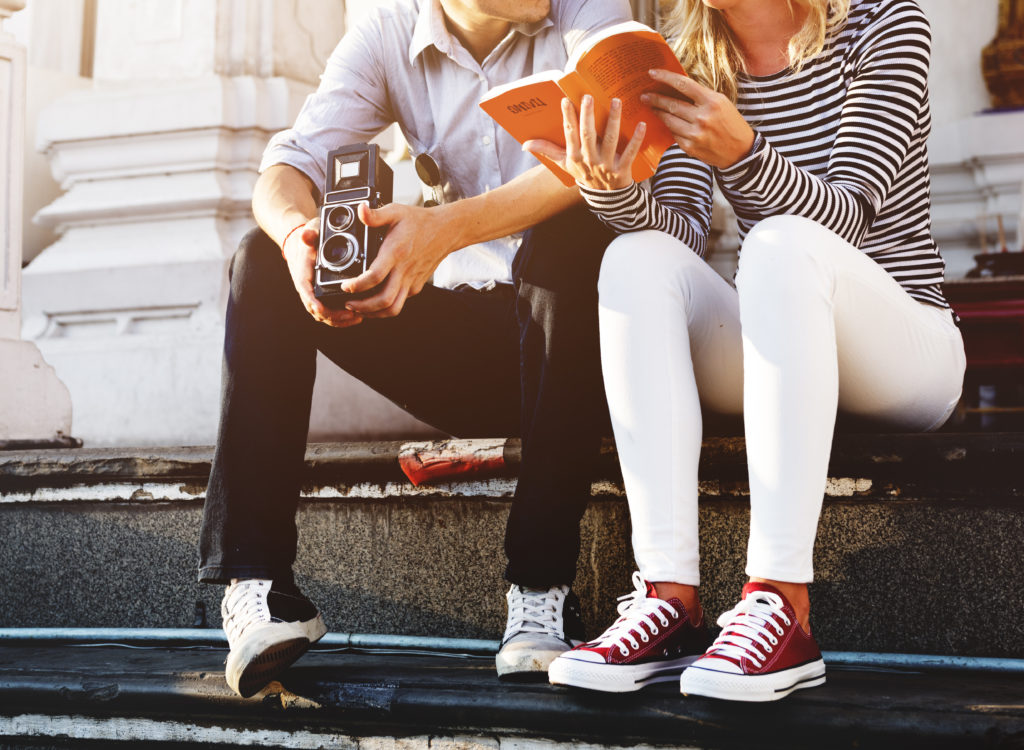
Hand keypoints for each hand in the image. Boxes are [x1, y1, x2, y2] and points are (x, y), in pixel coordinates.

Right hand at [281, 216, 363, 327]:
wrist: (304, 246)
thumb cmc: (310, 240)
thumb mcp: (310, 233)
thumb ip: (309, 234)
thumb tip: (306, 235)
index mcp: (302, 274)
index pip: (305, 290)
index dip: (312, 300)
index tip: (320, 307)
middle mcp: (307, 289)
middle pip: (316, 309)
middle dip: (333, 315)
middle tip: (352, 314)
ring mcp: (314, 296)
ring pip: (324, 315)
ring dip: (339, 320)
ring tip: (358, 317)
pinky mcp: (322, 299)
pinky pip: (330, 313)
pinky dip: (341, 318)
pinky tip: (356, 317)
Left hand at [341, 201, 454, 317]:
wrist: (446, 231)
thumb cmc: (420, 221)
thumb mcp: (396, 211)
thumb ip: (376, 214)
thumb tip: (360, 210)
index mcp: (396, 253)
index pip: (375, 276)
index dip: (357, 285)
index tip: (346, 285)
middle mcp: (404, 270)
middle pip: (384, 300)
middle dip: (363, 307)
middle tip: (348, 303)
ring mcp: (411, 280)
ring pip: (393, 308)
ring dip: (374, 313)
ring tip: (359, 309)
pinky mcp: (416, 286)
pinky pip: (400, 302)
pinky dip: (385, 307)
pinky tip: (374, 302)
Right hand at [523, 94, 645, 190]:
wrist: (607, 198)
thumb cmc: (585, 175)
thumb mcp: (565, 165)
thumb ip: (547, 151)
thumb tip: (525, 144)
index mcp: (575, 158)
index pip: (570, 135)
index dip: (567, 118)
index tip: (566, 101)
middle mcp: (590, 161)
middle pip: (588, 135)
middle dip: (588, 116)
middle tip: (588, 97)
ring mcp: (607, 166)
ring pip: (610, 140)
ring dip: (613, 121)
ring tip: (616, 101)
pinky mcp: (623, 170)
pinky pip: (630, 152)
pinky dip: (636, 139)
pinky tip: (641, 124)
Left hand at [642, 69, 754, 168]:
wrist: (740, 151)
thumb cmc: (731, 123)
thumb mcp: (721, 103)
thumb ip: (700, 96)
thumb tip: (677, 88)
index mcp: (712, 101)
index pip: (683, 84)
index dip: (665, 77)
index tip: (652, 73)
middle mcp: (702, 117)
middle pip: (671, 104)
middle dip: (655, 99)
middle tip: (644, 96)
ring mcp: (694, 133)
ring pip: (669, 120)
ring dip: (658, 113)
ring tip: (651, 108)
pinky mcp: (689, 147)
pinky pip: (673, 134)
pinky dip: (670, 128)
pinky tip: (667, 123)